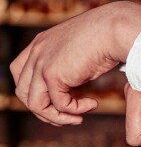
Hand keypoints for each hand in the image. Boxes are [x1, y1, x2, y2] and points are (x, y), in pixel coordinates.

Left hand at [10, 1, 140, 125]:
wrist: (114, 28)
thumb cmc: (106, 36)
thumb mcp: (78, 50)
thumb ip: (67, 65)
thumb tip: (71, 86)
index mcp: (41, 43)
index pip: (19, 72)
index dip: (32, 90)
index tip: (54, 99)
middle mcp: (37, 52)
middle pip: (22, 91)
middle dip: (43, 109)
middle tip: (66, 116)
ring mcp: (42, 63)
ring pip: (35, 104)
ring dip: (57, 116)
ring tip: (78, 118)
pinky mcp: (52, 74)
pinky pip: (59, 104)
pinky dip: (75, 110)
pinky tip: (92, 104)